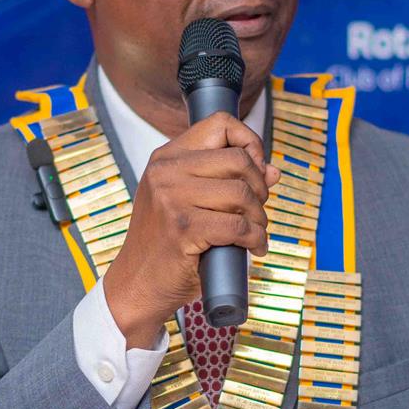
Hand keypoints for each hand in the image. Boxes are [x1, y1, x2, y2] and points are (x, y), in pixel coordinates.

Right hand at [103, 112, 278, 345]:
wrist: (136, 284)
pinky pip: (239, 226)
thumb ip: (226, 181)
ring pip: (242, 193)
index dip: (250, 142)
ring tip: (255, 233)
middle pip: (239, 159)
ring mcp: (171, 198)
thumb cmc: (166, 245)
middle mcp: (166, 171)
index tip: (256, 170)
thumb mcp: (188, 203)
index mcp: (166, 157)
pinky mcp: (183, 228)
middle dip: (260, 188)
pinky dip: (255, 239)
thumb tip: (272, 171)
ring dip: (259, 218)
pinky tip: (253, 247)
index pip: (221, 124)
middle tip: (256, 212)